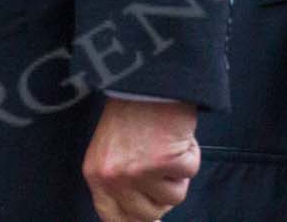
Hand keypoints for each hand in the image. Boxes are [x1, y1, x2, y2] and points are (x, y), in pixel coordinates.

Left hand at [82, 97, 201, 221]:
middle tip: (161, 165)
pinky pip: (190, 172)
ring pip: (174, 197)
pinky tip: (176, 134)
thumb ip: (122, 185)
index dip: (136, 220)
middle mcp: (113, 177)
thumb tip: (151, 221)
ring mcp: (138, 171)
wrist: (147, 79)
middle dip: (162, 194)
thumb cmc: (132, 112)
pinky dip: (190, 154)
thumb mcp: (113, 152)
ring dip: (178, 173)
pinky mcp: (165, 160)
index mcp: (96, 175)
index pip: (113, 218)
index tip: (155, 219)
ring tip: (165, 144)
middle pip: (148, 214)